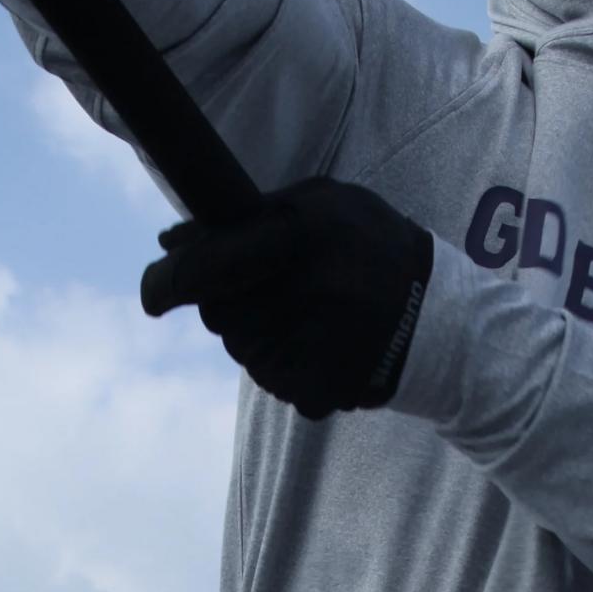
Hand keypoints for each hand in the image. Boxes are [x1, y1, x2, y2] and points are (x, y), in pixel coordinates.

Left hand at [140, 179, 433, 421]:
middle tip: (277, 288)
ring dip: (258, 330)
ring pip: (240, 344)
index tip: (152, 295)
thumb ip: (247, 214)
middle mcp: (304, 292)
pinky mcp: (313, 388)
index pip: (206, 266)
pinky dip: (282, 360)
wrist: (440, 318)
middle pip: (217, 311)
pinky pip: (267, 374)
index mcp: (302, 234)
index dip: (169, 281)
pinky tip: (321, 342)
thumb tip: (169, 241)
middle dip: (230, 300)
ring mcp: (310, 347)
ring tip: (313, 313)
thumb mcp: (324, 203)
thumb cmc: (372, 244)